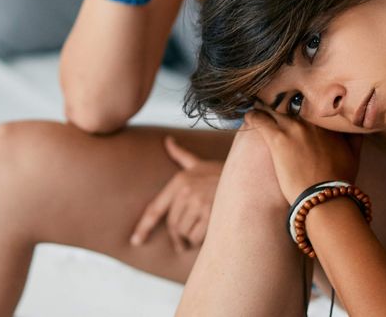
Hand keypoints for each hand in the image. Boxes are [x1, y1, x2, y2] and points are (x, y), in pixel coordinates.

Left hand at [130, 137, 221, 251]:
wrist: (249, 176)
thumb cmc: (223, 174)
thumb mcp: (200, 163)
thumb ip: (182, 156)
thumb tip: (168, 141)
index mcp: (180, 181)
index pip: (156, 208)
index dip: (144, 226)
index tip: (136, 240)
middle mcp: (186, 190)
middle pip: (173, 225)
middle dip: (178, 237)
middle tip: (184, 243)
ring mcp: (198, 201)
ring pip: (184, 233)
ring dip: (191, 239)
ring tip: (202, 231)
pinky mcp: (211, 214)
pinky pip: (197, 237)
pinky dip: (201, 240)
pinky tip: (210, 233)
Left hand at [244, 106, 362, 203]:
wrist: (325, 196)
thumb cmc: (340, 178)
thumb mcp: (354, 153)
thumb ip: (355, 134)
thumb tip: (358, 124)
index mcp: (326, 121)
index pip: (308, 101)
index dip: (298, 101)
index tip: (292, 100)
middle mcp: (309, 119)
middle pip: (289, 101)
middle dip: (280, 100)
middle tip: (270, 100)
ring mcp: (293, 127)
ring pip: (272, 107)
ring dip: (263, 107)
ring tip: (256, 107)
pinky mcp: (277, 138)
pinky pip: (259, 119)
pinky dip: (252, 116)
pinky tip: (248, 116)